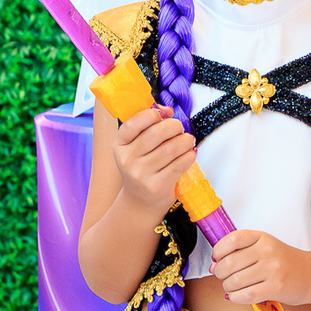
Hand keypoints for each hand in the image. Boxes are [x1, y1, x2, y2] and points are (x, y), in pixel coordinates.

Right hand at [111, 104, 195, 220]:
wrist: (140, 201)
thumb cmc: (142, 167)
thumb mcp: (136, 146)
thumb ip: (148, 125)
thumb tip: (167, 110)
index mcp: (120, 145)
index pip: (133, 123)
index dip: (152, 114)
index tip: (164, 114)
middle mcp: (128, 160)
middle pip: (156, 133)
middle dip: (174, 126)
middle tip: (180, 128)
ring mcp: (141, 174)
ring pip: (171, 148)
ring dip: (185, 140)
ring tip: (188, 140)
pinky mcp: (157, 186)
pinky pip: (179, 164)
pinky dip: (189, 155)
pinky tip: (190, 153)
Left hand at [210, 230, 310, 304]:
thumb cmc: (285, 262)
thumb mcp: (265, 247)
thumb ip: (242, 252)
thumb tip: (214, 265)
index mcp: (263, 237)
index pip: (232, 239)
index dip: (218, 250)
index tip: (217, 258)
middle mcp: (267, 251)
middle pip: (229, 263)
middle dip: (220, 273)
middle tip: (223, 276)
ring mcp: (272, 270)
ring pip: (235, 281)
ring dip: (227, 287)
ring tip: (232, 287)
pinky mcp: (275, 288)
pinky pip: (245, 295)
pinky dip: (235, 298)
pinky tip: (236, 296)